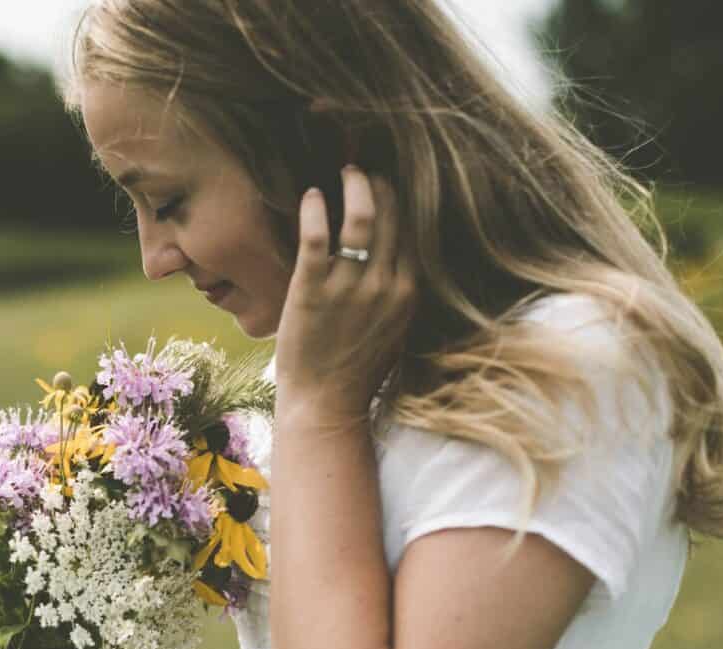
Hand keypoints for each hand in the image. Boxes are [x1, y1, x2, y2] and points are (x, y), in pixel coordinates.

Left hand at [274, 165, 416, 418]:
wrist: (324, 404)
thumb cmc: (354, 372)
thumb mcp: (393, 332)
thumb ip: (397, 296)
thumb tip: (398, 264)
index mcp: (407, 293)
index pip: (412, 231)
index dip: (401, 201)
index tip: (389, 184)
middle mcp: (384, 285)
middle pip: (391, 216)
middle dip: (380, 184)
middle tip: (364, 170)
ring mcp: (349, 287)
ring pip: (360, 217)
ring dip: (354, 185)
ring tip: (344, 172)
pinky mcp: (312, 290)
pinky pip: (317, 235)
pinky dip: (314, 208)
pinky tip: (310, 196)